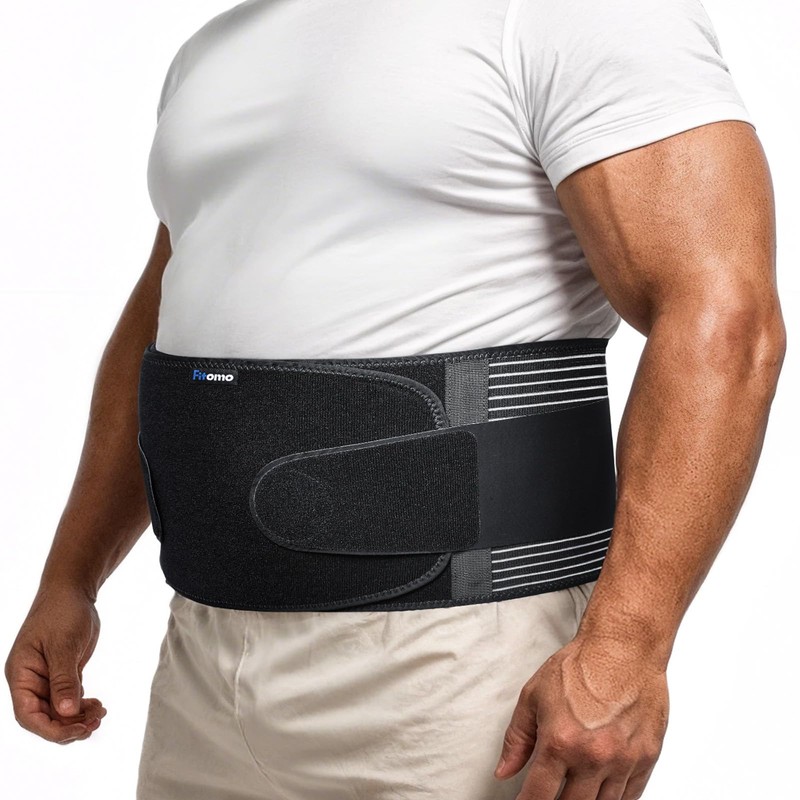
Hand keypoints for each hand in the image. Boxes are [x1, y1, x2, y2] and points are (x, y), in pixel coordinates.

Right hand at [5, 585, 106, 743]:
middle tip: (95, 723)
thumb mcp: (64, 645)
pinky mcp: (63, 674)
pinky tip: (98, 706)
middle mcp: (30, 681)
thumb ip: (64, 680)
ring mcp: (46, 678)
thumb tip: (66, 712)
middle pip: (44, 717)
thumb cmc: (62, 612)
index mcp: (21, 674)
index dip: (50, 729)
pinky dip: (82, 706)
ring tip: (101, 715)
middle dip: (68, 725)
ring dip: (78, 718)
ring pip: (58, 711)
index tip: (76, 731)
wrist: (72, 591)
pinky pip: (69, 699)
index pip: (27, 714)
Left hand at [494, 634, 668, 799]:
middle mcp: (593, 757)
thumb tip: (505, 770)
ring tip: (573, 791)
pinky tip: (600, 791)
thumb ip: (517, 738)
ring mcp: (623, 761)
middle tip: (549, 794)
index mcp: (561, 742)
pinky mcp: (646, 759)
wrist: (624, 648)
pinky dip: (613, 799)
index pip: (538, 796)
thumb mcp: (534, 696)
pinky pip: (630, 797)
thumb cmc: (582, 665)